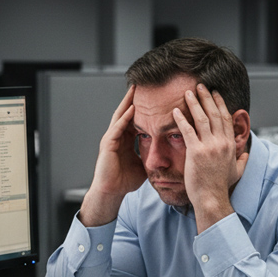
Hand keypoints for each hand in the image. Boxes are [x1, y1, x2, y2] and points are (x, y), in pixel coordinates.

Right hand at [80, 86, 146, 225]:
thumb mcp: (143, 164)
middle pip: (127, 112)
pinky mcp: (107, 144)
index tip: (155, 97)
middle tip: (143, 84)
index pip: (136, 118)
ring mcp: (111, 138)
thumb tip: (170, 154)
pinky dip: (125, 118)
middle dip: (134, 99)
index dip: (144, 108)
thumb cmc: (125, 181)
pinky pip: (117, 128)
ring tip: (136, 89)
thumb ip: (153, 156)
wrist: (111, 192)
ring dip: (128, 102)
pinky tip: (132, 109)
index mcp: (126, 139)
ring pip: (121, 116)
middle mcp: (118, 136)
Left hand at [172, 84, 248, 232]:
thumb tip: (246, 154)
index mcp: (230, 145)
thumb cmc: (221, 187)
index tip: (215, 94)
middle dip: (207, 97)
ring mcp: (209, 147)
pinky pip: (187, 131)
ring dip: (194, 103)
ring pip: (202, 118)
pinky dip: (181, 119)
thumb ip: (242, 161)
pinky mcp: (196, 152)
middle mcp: (221, 143)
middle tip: (200, 86)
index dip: (220, 104)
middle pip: (215, 114)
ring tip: (188, 92)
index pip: (226, 118)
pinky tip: (175, 111)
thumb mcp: (237, 172)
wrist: (212, 199)